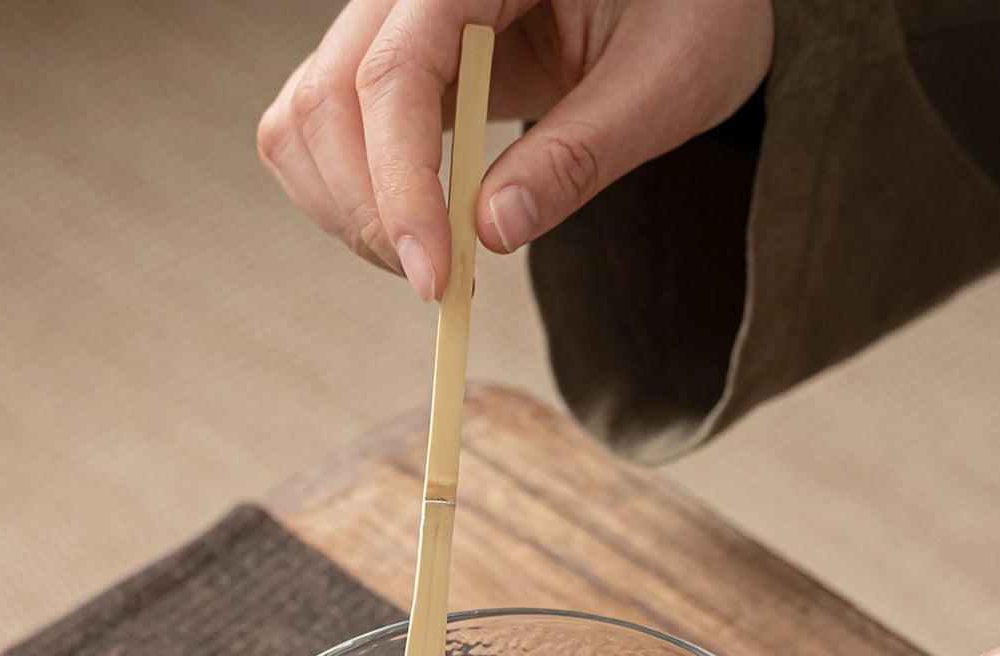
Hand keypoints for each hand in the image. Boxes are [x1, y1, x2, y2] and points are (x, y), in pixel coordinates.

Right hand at [257, 0, 773, 300]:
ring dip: (347, 209)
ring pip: (305, 119)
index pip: (394, 73)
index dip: (399, 185)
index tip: (432, 278)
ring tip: (431, 260)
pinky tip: (418, 228)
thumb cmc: (694, 9)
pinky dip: (350, 195)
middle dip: (368, 211)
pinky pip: (324, 130)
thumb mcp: (666, 82)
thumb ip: (579, 154)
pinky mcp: (391, 66)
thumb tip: (492, 233)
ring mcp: (392, 24)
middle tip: (439, 284)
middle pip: (326, 99)